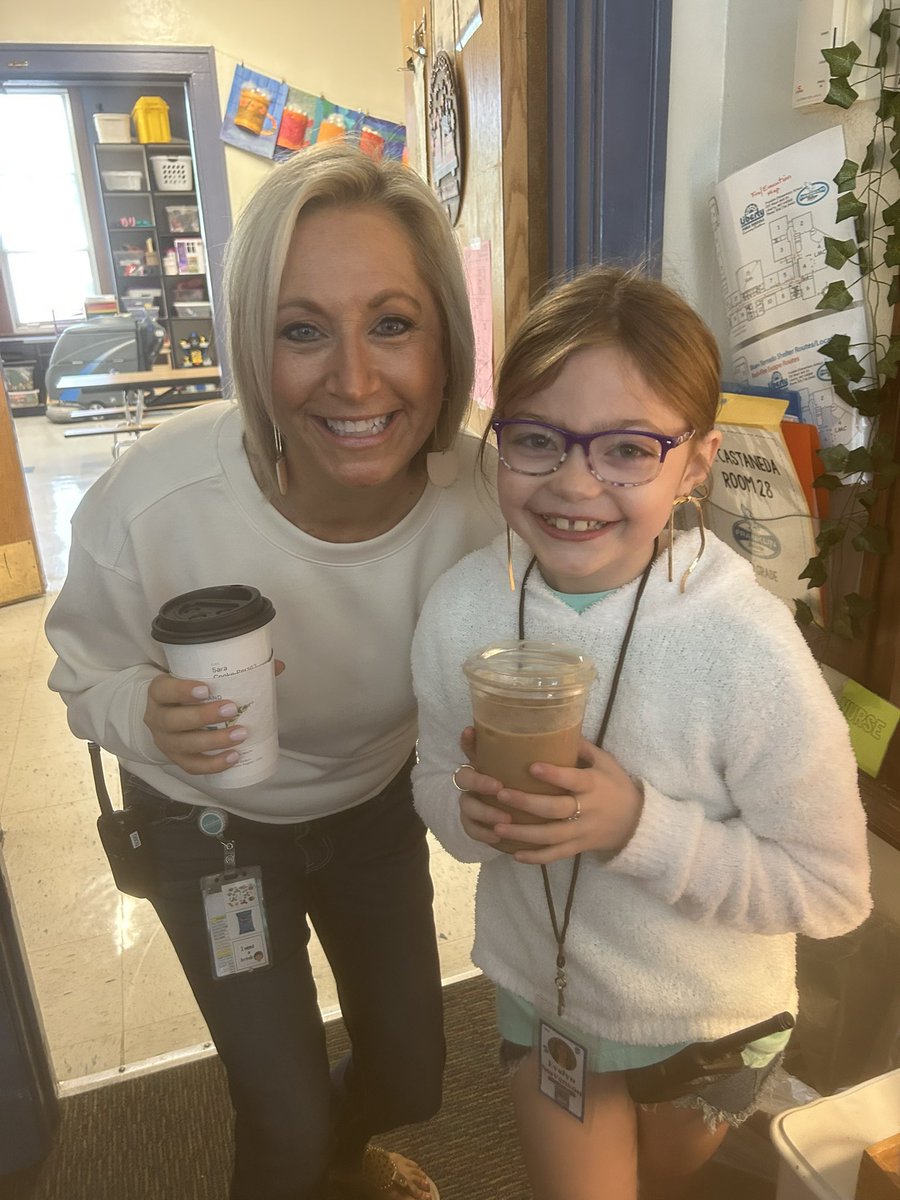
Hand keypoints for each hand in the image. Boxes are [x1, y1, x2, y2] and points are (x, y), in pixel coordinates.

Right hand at [143, 659, 284, 774]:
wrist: (169, 712)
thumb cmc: (190, 692)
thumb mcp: (200, 677)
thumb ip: (234, 670)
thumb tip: (277, 666)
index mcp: (159, 692)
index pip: (164, 690)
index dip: (182, 691)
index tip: (207, 689)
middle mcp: (156, 718)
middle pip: (174, 721)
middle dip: (203, 716)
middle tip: (231, 709)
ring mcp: (164, 741)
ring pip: (184, 745)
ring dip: (214, 741)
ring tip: (240, 734)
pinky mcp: (175, 759)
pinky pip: (192, 766)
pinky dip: (213, 764)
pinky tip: (233, 757)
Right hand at [452, 726, 513, 849]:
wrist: (520, 813)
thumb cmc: (522, 783)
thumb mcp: (524, 767)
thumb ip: (525, 750)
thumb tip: (536, 730)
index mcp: (483, 763)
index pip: (469, 748)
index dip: (468, 741)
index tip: (470, 732)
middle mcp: (471, 782)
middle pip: (465, 777)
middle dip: (479, 782)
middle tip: (499, 788)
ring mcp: (470, 803)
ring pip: (468, 807)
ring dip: (486, 813)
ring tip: (506, 819)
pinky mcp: (472, 824)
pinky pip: (471, 830)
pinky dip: (483, 834)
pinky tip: (497, 838)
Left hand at [489, 738, 644, 864]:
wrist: (638, 823)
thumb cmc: (617, 786)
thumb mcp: (606, 762)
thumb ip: (582, 747)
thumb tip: (556, 724)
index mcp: (594, 784)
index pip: (573, 779)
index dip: (553, 774)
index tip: (531, 766)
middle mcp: (588, 809)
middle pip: (556, 809)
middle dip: (527, 803)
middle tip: (501, 794)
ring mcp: (583, 831)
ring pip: (551, 836)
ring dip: (524, 834)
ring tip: (498, 828)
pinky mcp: (579, 848)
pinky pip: (556, 855)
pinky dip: (536, 857)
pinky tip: (514, 854)